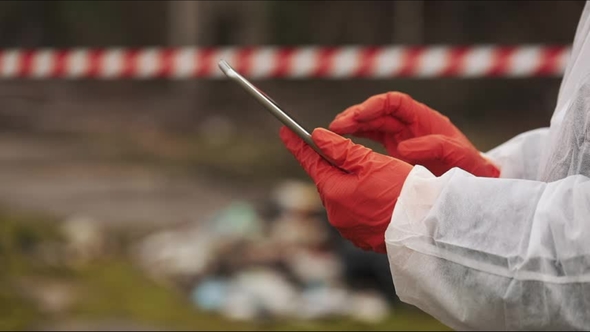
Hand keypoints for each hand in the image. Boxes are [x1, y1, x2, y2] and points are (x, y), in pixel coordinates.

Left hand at [279, 126, 411, 252]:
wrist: (425, 227)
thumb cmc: (402, 191)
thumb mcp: (371, 162)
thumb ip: (341, 149)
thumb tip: (318, 136)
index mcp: (334, 192)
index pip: (311, 163)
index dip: (298, 146)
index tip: (285, 132)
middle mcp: (335, 213)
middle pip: (327, 181)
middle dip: (332, 165)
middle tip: (341, 150)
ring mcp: (348, 228)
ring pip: (341, 197)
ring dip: (348, 184)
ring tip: (371, 176)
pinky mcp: (361, 237)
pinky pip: (353, 214)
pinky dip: (359, 202)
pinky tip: (376, 197)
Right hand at [329, 92, 499, 176]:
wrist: (473, 182)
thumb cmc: (470, 167)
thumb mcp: (459, 156)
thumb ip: (436, 148)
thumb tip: (405, 147)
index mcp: (424, 119)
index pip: (393, 103)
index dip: (373, 106)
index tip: (358, 116)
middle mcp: (408, 124)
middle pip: (375, 112)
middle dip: (354, 116)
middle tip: (334, 127)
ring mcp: (399, 136)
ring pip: (368, 125)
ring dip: (349, 127)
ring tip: (330, 135)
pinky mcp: (393, 150)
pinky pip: (369, 139)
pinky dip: (354, 141)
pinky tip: (340, 148)